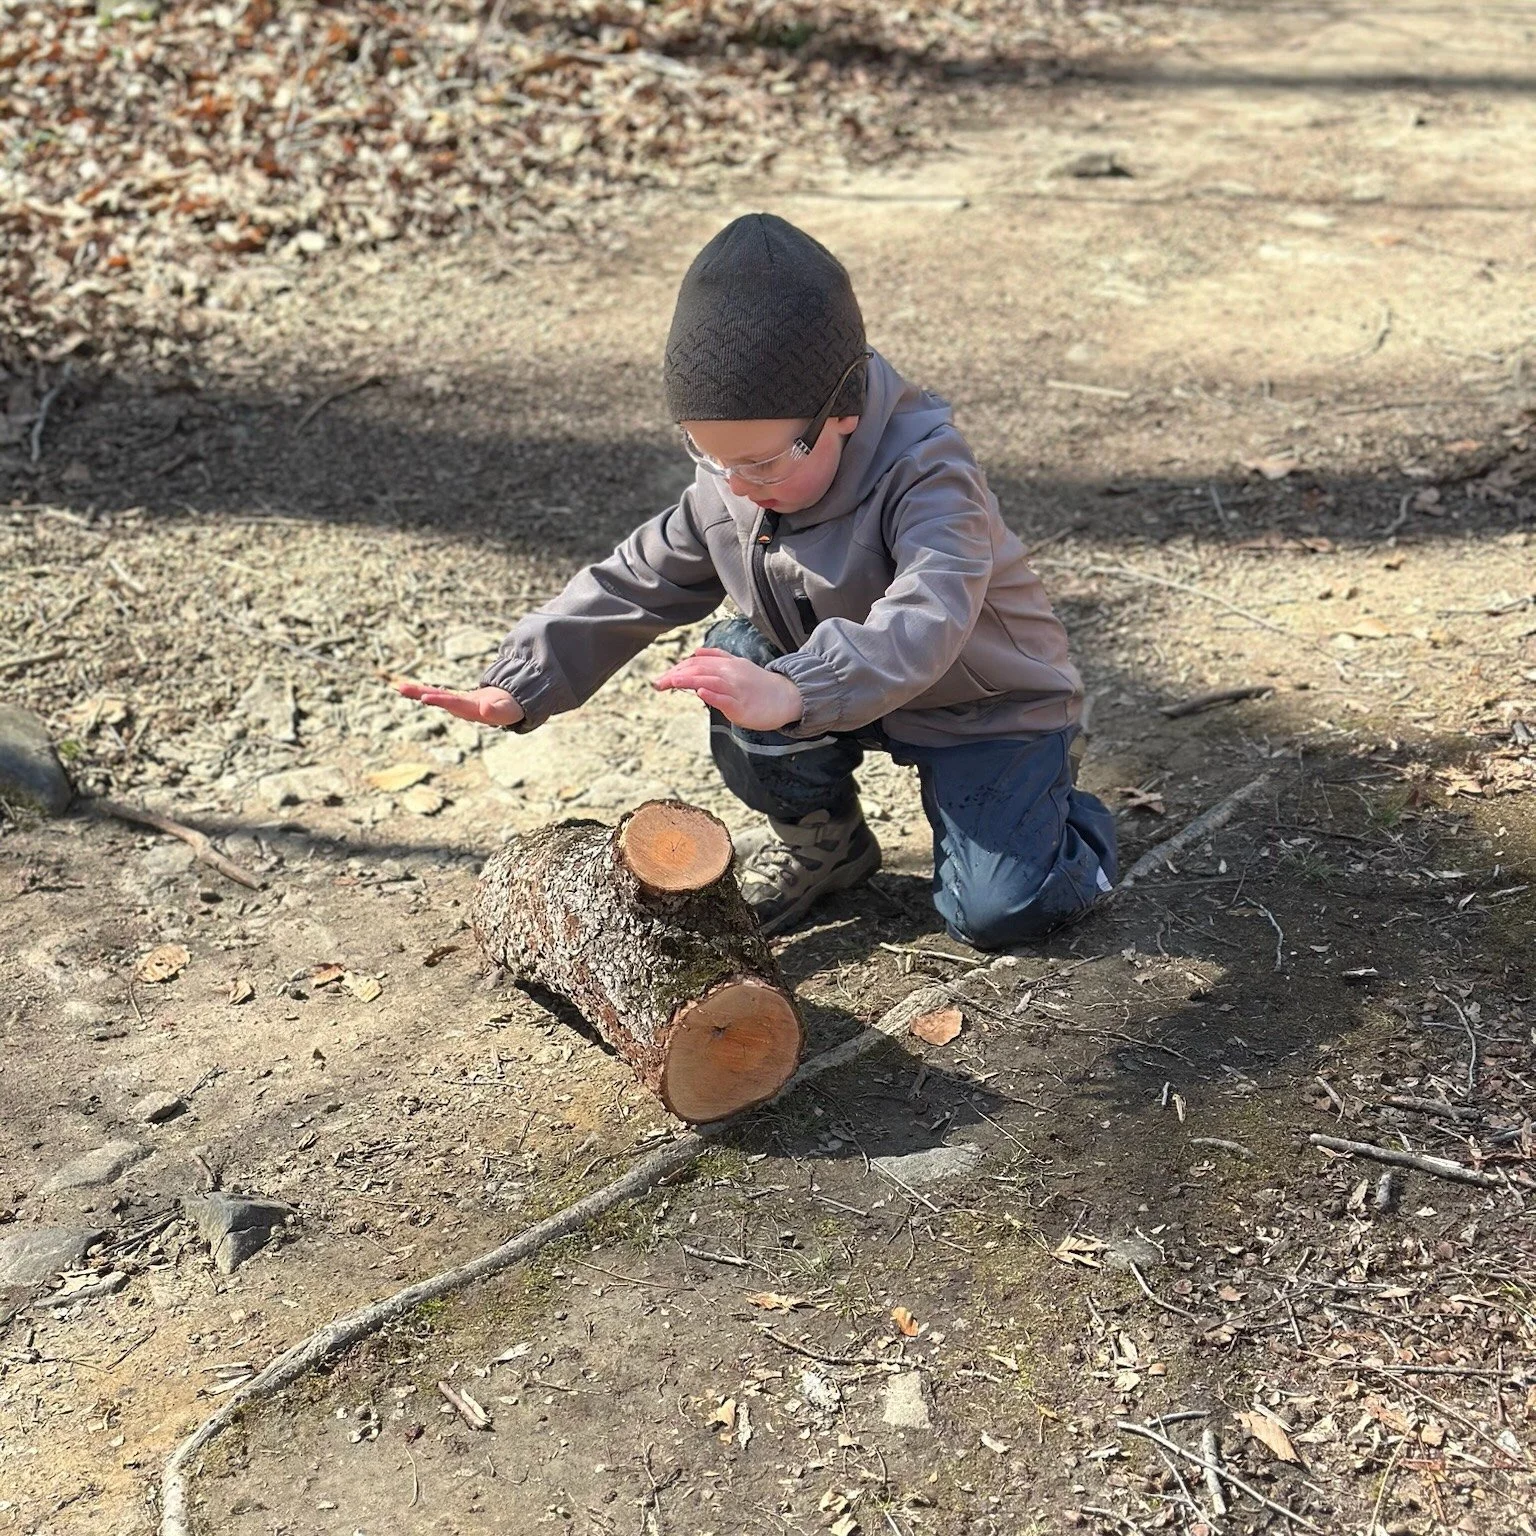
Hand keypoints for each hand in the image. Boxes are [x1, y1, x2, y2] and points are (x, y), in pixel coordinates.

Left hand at [395, 680, 523, 727]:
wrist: (508, 707)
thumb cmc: (509, 708)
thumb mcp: (508, 709)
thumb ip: (498, 709)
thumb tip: (486, 709)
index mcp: (473, 711)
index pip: (455, 704)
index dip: (441, 700)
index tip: (425, 697)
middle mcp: (460, 709)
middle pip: (439, 700)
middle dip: (421, 694)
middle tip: (401, 689)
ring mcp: (455, 705)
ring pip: (434, 697)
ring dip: (416, 692)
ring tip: (399, 687)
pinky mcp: (453, 700)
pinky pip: (435, 693)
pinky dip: (421, 690)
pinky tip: (406, 688)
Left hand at [652, 647, 802, 730]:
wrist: (786, 697)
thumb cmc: (760, 685)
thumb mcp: (738, 665)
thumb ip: (718, 657)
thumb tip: (696, 650)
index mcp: (727, 664)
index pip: (696, 662)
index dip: (677, 668)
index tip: (662, 678)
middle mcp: (730, 673)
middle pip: (698, 670)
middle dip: (675, 676)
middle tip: (657, 683)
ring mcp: (736, 689)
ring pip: (709, 680)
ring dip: (688, 680)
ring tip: (670, 681)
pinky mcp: (742, 706)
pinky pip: (725, 698)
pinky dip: (712, 694)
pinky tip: (700, 692)